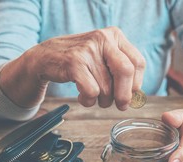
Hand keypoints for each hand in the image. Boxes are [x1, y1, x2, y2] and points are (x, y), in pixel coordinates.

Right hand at [0, 27, 145, 109]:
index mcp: (114, 35)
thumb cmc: (80, 62)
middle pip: (125, 71)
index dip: (136, 84)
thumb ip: (121, 72)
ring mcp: (87, 49)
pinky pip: (92, 92)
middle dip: (125, 95)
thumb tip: (138, 97)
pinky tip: (83, 96)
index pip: (138, 63)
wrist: (45, 58)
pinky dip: (88, 101)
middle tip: (121, 106)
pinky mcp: (74, 63)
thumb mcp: (103, 58)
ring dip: (102, 101)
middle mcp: (103, 38)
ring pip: (106, 87)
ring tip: (93, 95)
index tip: (131, 95)